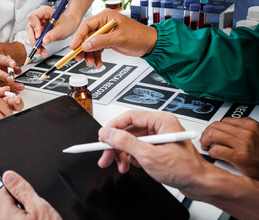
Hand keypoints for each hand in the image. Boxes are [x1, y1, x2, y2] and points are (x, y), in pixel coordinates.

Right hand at [0, 54, 23, 92]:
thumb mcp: (6, 63)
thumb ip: (13, 66)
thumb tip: (18, 70)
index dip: (7, 62)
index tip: (13, 64)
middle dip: (4, 77)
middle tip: (12, 80)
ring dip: (9, 86)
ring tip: (18, 87)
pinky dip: (7, 92)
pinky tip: (15, 92)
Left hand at [0, 170, 61, 219]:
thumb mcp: (38, 206)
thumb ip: (23, 190)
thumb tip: (9, 175)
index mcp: (7, 214)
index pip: (4, 191)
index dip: (17, 185)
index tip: (26, 185)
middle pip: (12, 202)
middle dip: (26, 200)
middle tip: (40, 206)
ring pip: (20, 212)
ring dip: (31, 210)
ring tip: (44, 216)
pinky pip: (24, 219)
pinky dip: (33, 218)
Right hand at [26, 6, 80, 57]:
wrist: (70, 25)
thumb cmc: (68, 22)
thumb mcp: (62, 28)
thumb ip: (53, 34)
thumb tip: (44, 41)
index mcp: (44, 12)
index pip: (33, 16)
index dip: (35, 26)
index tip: (39, 36)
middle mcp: (39, 18)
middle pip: (30, 27)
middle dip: (33, 39)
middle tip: (37, 47)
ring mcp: (38, 25)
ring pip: (32, 35)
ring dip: (36, 45)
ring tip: (42, 52)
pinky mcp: (39, 33)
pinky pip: (36, 40)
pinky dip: (39, 47)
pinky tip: (43, 52)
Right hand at [70, 9, 157, 66]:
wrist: (149, 44)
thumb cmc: (139, 36)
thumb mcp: (118, 38)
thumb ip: (101, 41)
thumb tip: (86, 45)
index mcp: (106, 16)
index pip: (86, 26)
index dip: (79, 37)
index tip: (74, 47)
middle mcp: (104, 24)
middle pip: (87, 36)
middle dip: (83, 49)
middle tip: (79, 58)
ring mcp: (105, 33)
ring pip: (91, 45)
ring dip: (90, 55)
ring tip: (92, 63)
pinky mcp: (107, 41)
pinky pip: (97, 49)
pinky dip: (96, 57)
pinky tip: (98, 63)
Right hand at [97, 111, 211, 196]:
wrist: (200, 184)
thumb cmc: (185, 169)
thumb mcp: (149, 156)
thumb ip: (126, 143)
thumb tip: (109, 134)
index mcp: (161, 121)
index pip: (129, 117)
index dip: (113, 128)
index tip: (101, 138)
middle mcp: (159, 126)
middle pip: (128, 131)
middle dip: (116, 145)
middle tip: (105, 156)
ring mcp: (158, 137)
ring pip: (131, 141)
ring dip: (123, 154)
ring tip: (121, 166)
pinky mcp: (157, 148)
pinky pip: (137, 149)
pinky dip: (131, 158)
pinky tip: (133, 166)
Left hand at [200, 117, 258, 179]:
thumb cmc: (258, 155)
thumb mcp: (252, 136)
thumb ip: (238, 130)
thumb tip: (219, 129)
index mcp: (250, 125)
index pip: (223, 121)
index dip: (213, 128)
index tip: (210, 133)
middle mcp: (247, 132)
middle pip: (215, 126)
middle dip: (206, 134)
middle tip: (205, 141)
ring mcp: (243, 144)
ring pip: (213, 135)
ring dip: (205, 142)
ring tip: (207, 147)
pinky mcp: (240, 157)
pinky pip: (216, 150)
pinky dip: (211, 153)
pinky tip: (214, 155)